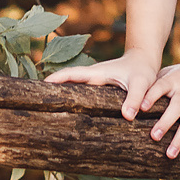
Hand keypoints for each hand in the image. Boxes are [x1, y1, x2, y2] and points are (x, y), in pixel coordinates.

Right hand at [47, 52, 163, 121]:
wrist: (145, 62)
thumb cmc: (143, 71)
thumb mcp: (141, 83)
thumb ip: (136, 98)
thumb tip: (127, 117)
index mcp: (97, 73)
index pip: (71, 74)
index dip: (56, 80)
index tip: (40, 87)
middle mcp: (91, 77)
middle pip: (66, 83)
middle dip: (51, 90)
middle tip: (34, 102)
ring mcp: (93, 83)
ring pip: (72, 89)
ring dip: (60, 96)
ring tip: (44, 111)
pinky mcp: (98, 90)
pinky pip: (81, 95)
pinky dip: (72, 100)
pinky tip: (67, 113)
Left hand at [137, 57, 179, 158]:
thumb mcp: (170, 73)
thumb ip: (154, 83)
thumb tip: (131, 97)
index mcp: (172, 81)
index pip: (159, 88)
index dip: (150, 97)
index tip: (141, 108)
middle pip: (175, 107)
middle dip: (165, 122)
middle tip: (154, 137)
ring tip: (170, 154)